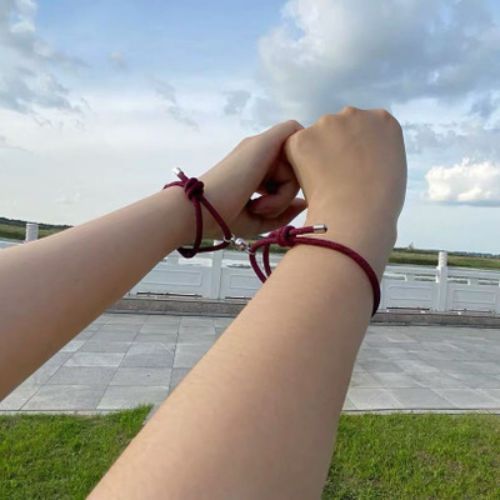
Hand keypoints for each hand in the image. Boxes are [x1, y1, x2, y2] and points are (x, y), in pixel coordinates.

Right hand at [198, 120, 306, 238]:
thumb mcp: (259, 219)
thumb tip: (303, 202)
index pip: (287, 169)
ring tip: (258, 207)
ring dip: (284, 192)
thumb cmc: (222, 218)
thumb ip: (283, 212)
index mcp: (254, 166)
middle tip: (264, 210)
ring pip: (297, 161)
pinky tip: (267, 193)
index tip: (274, 210)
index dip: (289, 187)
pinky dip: (289, 176)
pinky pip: (294, 139)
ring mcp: (260, 145)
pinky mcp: (263, 143)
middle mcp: (258, 152)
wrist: (198, 212)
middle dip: (288, 192)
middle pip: (296, 165)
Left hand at [285, 107, 406, 276]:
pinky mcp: (302, 138)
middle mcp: (354, 114)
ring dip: (315, 155)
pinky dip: (298, 165)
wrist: (357, 213)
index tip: (353, 169)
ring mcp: (326, 123)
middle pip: (337, 129)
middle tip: (336, 177)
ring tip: (325, 183)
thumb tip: (358, 158)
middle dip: (334, 148)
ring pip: (315, 139)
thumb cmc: (380, 202)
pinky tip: (312, 183)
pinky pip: (295, 150)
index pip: (363, 128)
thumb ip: (375, 152)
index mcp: (382, 121)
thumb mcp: (392, 167)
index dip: (355, 150)